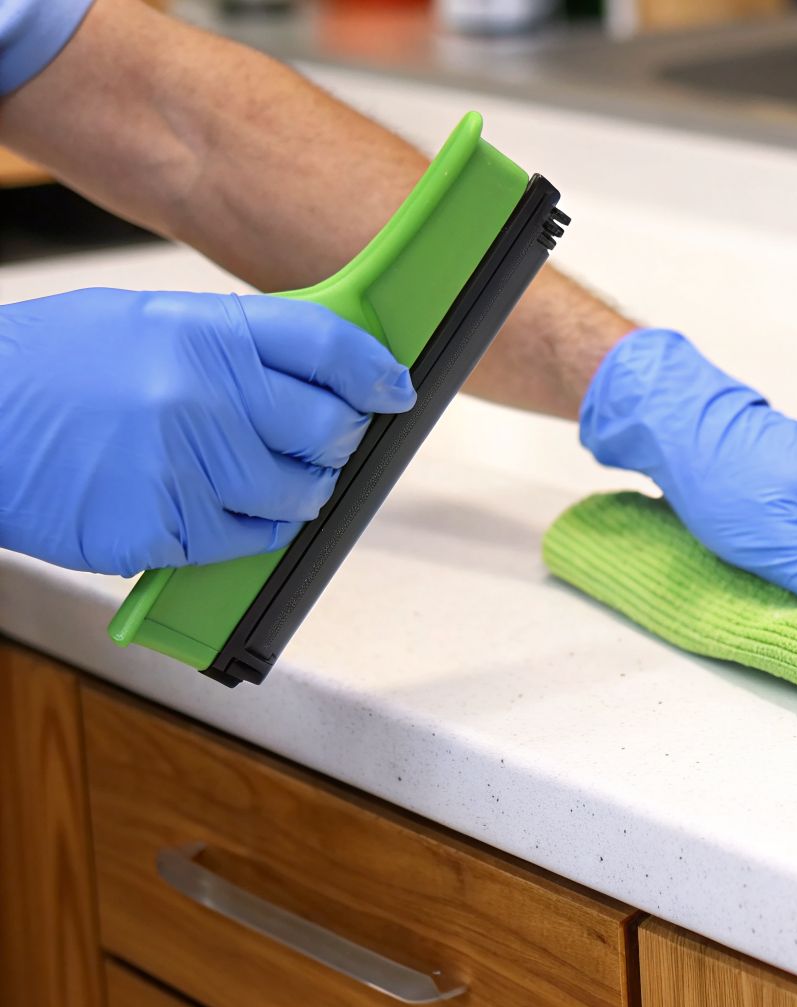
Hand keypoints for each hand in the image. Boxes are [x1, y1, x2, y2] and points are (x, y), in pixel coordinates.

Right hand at [0, 289, 415, 575]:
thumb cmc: (48, 371)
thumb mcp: (142, 323)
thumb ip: (231, 344)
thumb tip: (316, 369)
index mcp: (200, 330)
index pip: (327, 347)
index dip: (374, 371)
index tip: (393, 389)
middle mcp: (200, 395)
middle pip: (328, 429)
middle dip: (338, 440)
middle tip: (324, 442)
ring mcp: (182, 466)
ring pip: (297, 495)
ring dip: (300, 494)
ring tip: (269, 480)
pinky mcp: (160, 527)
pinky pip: (247, 541)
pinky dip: (251, 533)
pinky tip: (224, 511)